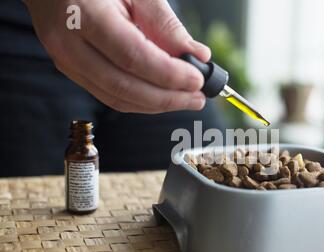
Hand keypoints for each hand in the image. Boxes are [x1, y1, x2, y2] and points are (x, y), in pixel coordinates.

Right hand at [24, 0, 210, 113]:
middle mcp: (68, 44)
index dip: (168, 74)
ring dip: (157, 105)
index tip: (197, 80)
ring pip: (117, 98)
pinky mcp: (72, 71)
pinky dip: (141, 101)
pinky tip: (163, 97)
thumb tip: (197, 55)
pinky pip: (110, 96)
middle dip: (168, 98)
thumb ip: (164, 23)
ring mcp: (66, 62)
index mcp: (83, 14)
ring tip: (187, 99)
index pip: (132, 56)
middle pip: (124, 86)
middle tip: (198, 98)